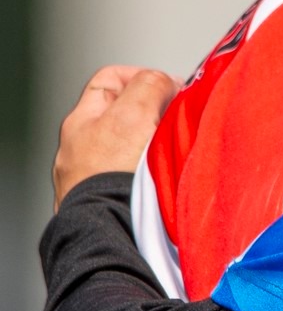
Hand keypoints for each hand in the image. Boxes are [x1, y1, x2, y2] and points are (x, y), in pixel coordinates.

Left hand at [53, 65, 179, 209]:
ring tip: (174, 154)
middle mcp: (81, 151)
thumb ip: (150, 85)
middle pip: (124, 115)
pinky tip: (167, 181)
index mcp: (80, 123)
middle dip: (154, 114)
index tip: (169, 89)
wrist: (110, 233)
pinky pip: (136, 180)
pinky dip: (154, 176)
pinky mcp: (110, 206)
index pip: (111, 80)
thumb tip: (165, 83)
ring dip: (156, 147)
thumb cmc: (113, 176)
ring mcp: (94, 181)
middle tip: (175, 122)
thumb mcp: (134, 113)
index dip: (142, 77)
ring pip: (132, 149)